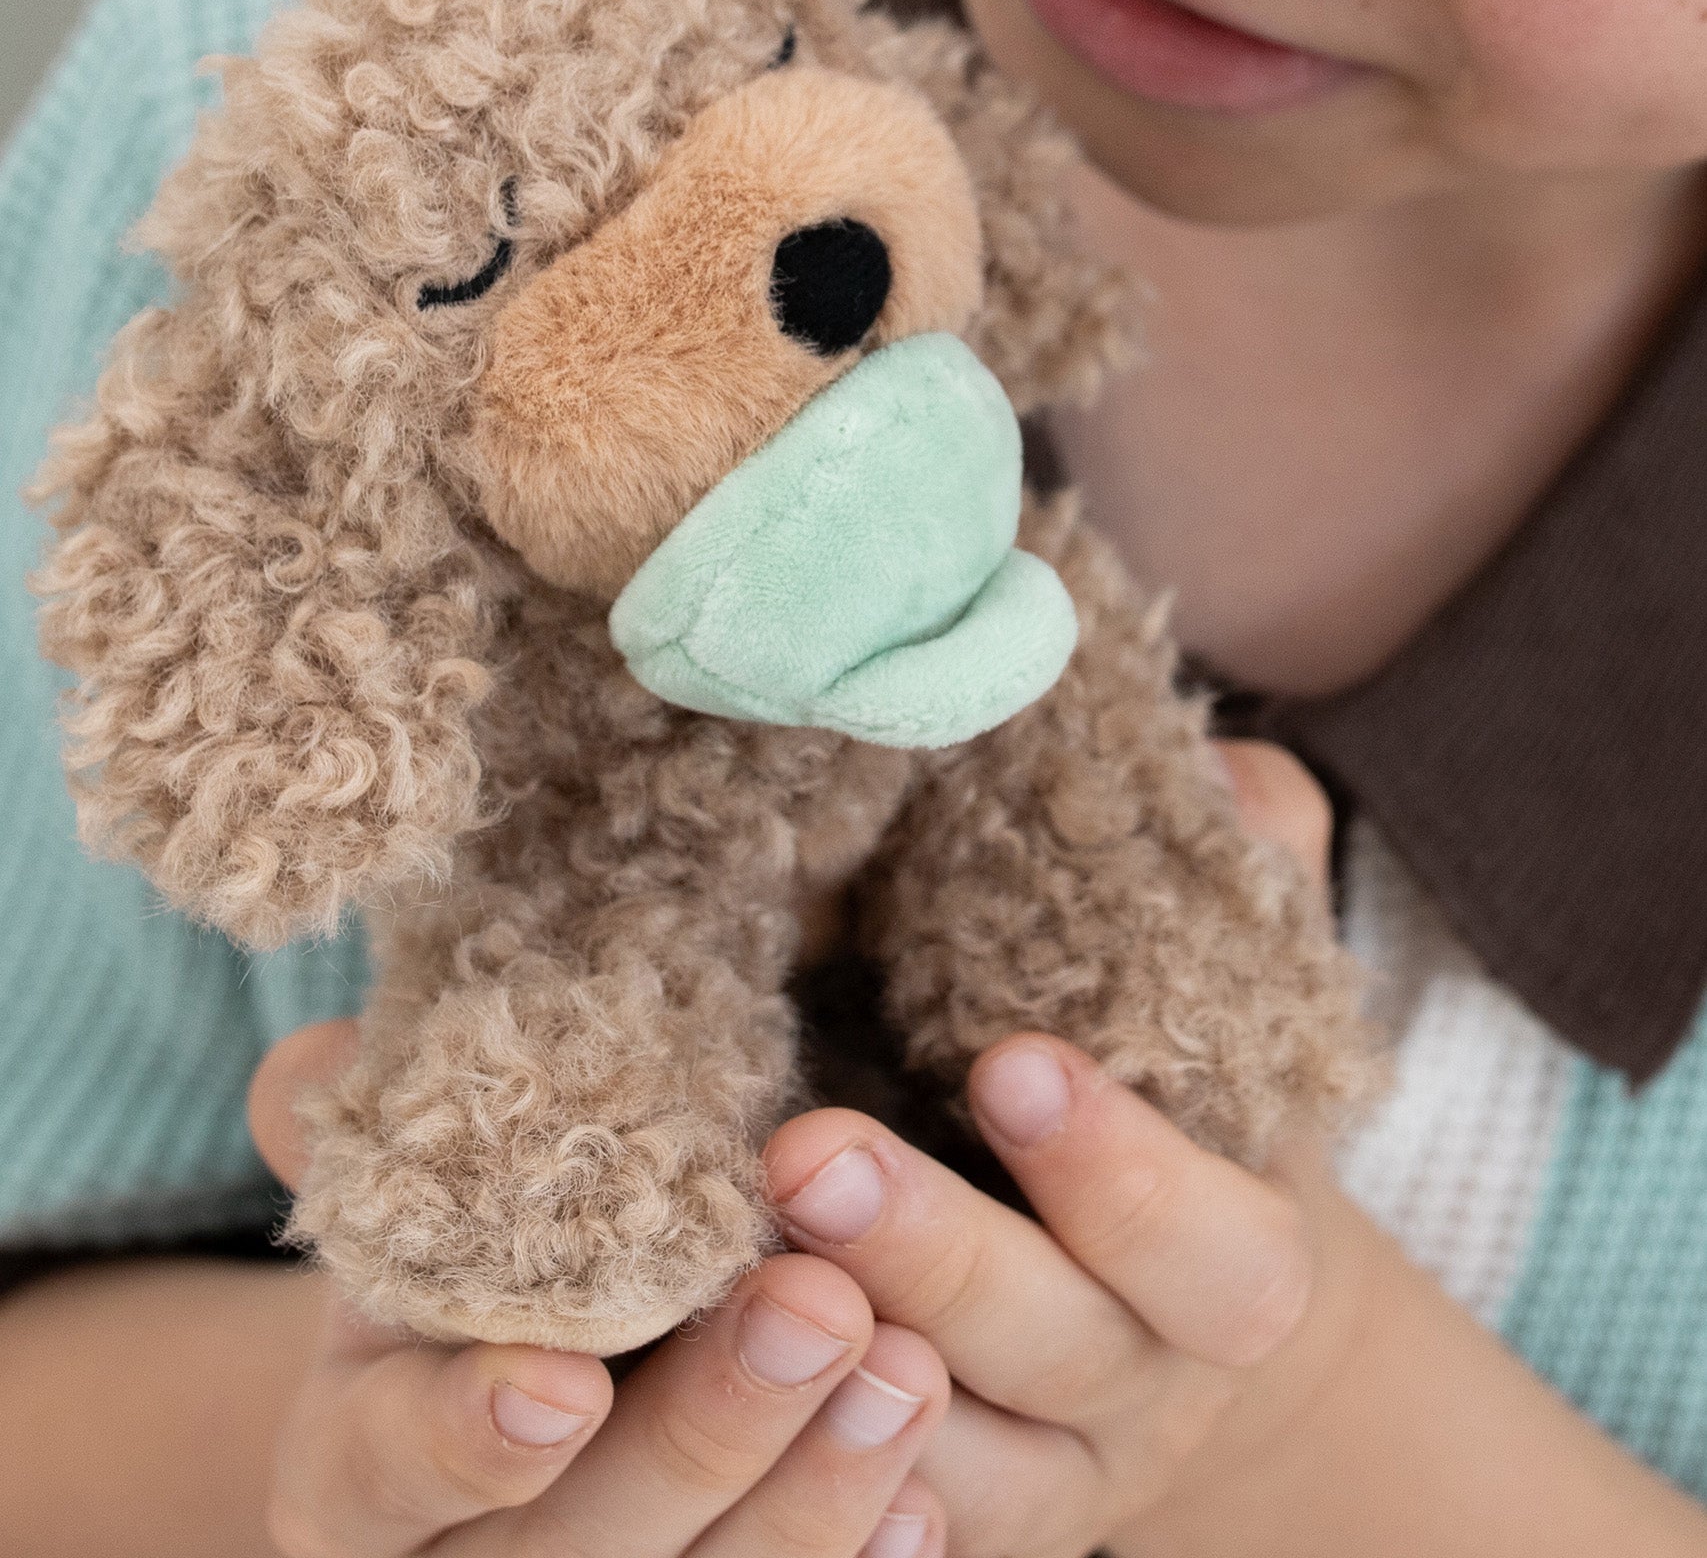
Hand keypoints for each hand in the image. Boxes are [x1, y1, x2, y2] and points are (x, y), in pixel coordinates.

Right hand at [249, 1026, 951, 1557]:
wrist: (544, 1363)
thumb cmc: (473, 1255)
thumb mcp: (408, 1198)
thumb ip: (369, 1132)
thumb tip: (325, 1060)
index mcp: (354, 1470)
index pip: (384, 1470)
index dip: (465, 1436)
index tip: (564, 1381)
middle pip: (572, 1553)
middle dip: (705, 1437)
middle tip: (817, 1307)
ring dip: (811, 1498)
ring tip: (909, 1364)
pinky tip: (928, 1501)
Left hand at [762, 740, 1366, 1556]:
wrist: (1168, 1310)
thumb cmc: (1175, 1100)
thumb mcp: (1225, 993)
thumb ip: (1237, 871)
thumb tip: (1205, 770)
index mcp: (1236, 1259)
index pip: (1212, 1245)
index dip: (1121, 1170)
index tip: (1007, 1057)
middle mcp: (1149, 1385)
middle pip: (1061, 1354)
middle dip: (937, 1254)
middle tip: (803, 1150)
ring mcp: (1049, 1472)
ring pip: (952, 1466)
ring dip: (841, 1380)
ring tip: (730, 1272)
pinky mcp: (952, 1515)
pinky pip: (883, 1530)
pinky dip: (808, 1492)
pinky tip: (725, 1428)